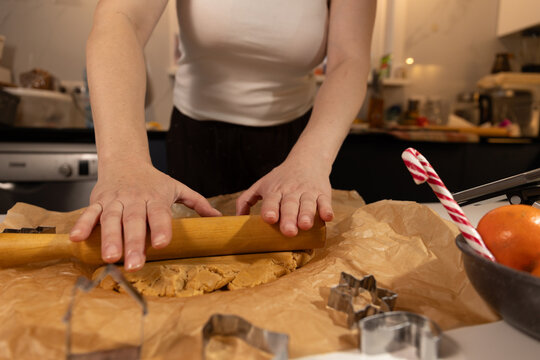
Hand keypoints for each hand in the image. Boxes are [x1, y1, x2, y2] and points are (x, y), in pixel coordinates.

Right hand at [69, 161, 220, 270]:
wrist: (125, 160)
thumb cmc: (153, 180)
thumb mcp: (177, 187)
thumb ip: (197, 203)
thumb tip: (219, 218)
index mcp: (155, 198)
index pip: (159, 214)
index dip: (160, 228)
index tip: (160, 244)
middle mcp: (135, 200)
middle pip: (134, 222)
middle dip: (133, 243)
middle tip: (134, 264)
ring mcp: (115, 201)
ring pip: (111, 220)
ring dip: (109, 239)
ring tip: (110, 257)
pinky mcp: (98, 201)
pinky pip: (90, 213)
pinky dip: (83, 225)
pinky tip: (77, 239)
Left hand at [236, 159, 333, 235]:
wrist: (307, 159)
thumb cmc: (281, 177)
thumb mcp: (261, 184)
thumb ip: (246, 200)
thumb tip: (236, 218)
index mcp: (275, 191)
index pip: (271, 201)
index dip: (270, 209)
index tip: (269, 219)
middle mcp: (291, 192)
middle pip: (289, 206)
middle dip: (288, 218)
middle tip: (288, 231)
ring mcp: (307, 193)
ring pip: (307, 204)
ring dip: (307, 215)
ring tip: (305, 225)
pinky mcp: (322, 193)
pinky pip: (325, 202)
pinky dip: (326, 209)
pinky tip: (327, 217)